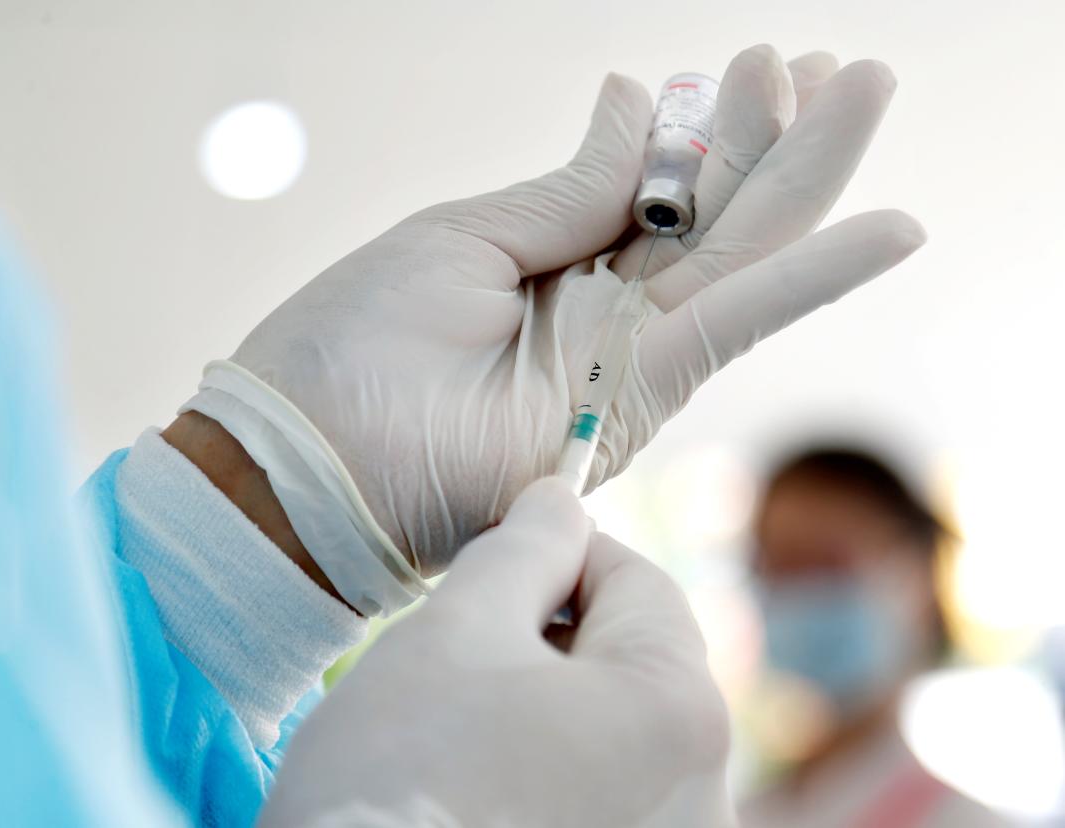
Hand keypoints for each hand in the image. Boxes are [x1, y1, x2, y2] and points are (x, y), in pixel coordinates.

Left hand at [225, 46, 924, 576]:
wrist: (311, 456)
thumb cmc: (359, 342)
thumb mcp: (465, 238)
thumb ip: (571, 191)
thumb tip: (639, 101)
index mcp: (554, 265)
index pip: (657, 188)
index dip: (709, 127)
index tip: (755, 62)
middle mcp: (600, 314)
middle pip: (712, 217)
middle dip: (777, 139)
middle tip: (844, 66)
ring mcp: (622, 363)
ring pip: (738, 258)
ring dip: (806, 178)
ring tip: (869, 91)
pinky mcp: (632, 407)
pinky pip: (733, 331)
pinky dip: (810, 281)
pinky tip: (887, 229)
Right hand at [257, 478, 733, 827]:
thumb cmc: (405, 769)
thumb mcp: (459, 628)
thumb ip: (523, 548)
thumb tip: (558, 498)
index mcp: (680, 708)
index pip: (632, 577)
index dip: (552, 551)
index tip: (481, 565)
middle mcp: (706, 791)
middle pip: (627, 655)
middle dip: (546, 631)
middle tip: (456, 650)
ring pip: (611, 724)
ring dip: (544, 699)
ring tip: (459, 725)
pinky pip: (600, 788)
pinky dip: (547, 765)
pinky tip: (477, 782)